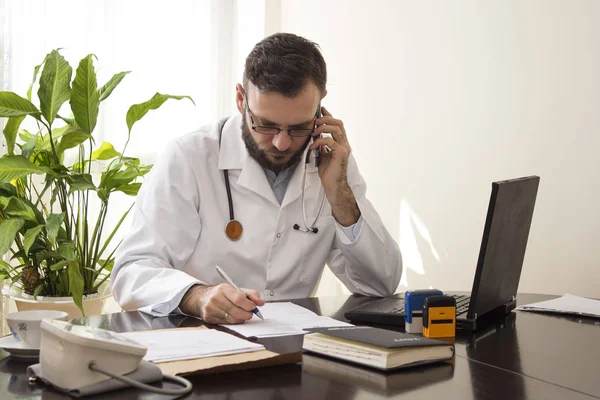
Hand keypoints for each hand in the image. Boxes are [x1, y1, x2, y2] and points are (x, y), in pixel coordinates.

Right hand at [179, 284, 264, 323]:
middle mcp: (216, 298)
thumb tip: (260, 302)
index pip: (239, 298)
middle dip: (247, 314)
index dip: (249, 304)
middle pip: (236, 311)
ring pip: (232, 319)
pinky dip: (233, 321)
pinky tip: (234, 316)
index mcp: (224, 288)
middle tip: (251, 313)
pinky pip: (226, 323)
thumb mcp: (235, 289)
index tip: (254, 307)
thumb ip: (250, 294)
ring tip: (243, 314)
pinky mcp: (209, 318)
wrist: (202, 298)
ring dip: (241, 318)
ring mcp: (211, 309)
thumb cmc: (221, 293)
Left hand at [309, 106, 360, 225]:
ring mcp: (344, 148)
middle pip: (338, 123)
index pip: (337, 124)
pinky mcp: (340, 154)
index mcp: (341, 142)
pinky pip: (329, 141)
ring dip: (322, 128)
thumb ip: (321, 145)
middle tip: (315, 121)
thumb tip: (314, 135)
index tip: (321, 109)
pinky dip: (319, 141)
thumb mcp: (322, 154)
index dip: (329, 116)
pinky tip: (312, 146)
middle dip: (326, 119)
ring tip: (313, 133)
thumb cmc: (328, 171)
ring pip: (336, 129)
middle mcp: (345, 143)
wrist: (332, 185)